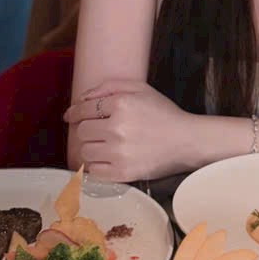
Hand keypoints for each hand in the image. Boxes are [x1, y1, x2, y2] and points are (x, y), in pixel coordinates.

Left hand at [64, 79, 193, 181]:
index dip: (75, 113)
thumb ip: (110, 86)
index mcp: (121, 104)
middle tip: (97, 130)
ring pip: (85, 152)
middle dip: (86, 130)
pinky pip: (94, 171)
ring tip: (104, 146)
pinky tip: (108, 159)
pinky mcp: (123, 173)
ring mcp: (119, 153)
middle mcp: (117, 128)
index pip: (84, 110)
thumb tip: (82, 98)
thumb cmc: (164, 114)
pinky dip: (97, 166)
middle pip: (82, 132)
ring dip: (91, 148)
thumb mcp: (141, 89)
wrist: (186, 141)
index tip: (71, 116)